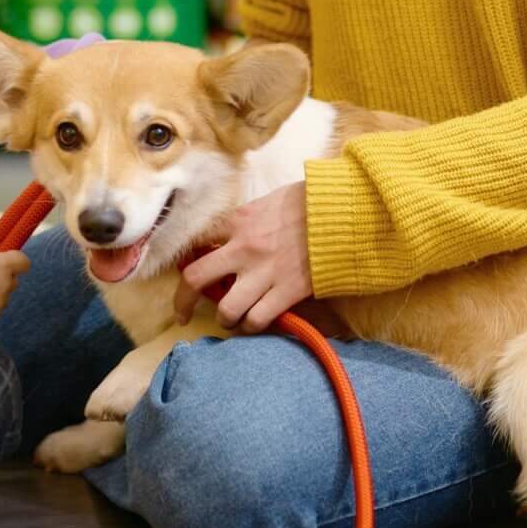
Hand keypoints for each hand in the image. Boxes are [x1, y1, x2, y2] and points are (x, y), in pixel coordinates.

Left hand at [174, 181, 311, 334]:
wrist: (344, 214)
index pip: (195, 242)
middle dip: (183, 300)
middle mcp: (244, 249)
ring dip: (224, 318)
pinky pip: (257, 319)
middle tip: (183, 312)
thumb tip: (228, 235)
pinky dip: (251, 326)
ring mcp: (264, 273)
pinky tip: (253, 324)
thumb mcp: (269, 201)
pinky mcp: (287, 292)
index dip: (184, 260)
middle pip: (195, 279)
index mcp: (238, 221)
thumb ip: (245, 219)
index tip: (183, 272)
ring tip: (229, 319)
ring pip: (226, 309)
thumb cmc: (309, 202)